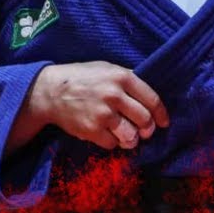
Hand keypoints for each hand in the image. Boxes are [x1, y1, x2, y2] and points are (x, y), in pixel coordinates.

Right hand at [6, 62, 168, 154]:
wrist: (50, 91)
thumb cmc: (80, 78)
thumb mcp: (105, 68)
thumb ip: (126, 79)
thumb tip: (147, 95)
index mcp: (121, 77)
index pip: (152, 100)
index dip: (161, 114)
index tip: (163, 122)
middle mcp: (114, 95)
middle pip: (145, 120)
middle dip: (147, 130)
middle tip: (144, 132)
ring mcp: (103, 114)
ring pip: (131, 136)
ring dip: (131, 139)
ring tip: (126, 136)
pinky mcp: (92, 130)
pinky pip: (113, 144)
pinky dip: (112, 142)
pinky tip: (105, 134)